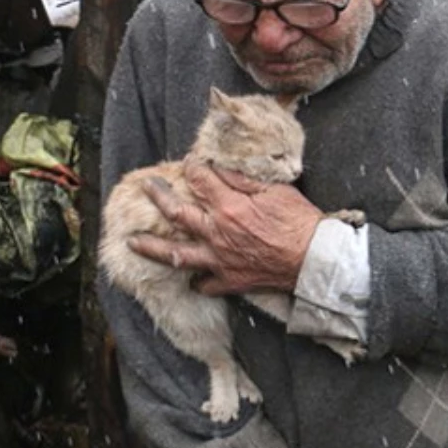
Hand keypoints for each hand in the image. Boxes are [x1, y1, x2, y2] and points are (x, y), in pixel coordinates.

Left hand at [127, 162, 322, 295]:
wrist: (314, 259)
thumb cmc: (300, 221)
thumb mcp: (276, 189)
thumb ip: (243, 179)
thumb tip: (218, 168)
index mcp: (229, 206)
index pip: (199, 179)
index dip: (192, 167)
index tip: (189, 162)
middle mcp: (217, 233)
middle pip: (176, 213)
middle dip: (158, 196)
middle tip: (146, 187)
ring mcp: (219, 259)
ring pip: (176, 255)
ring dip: (151, 247)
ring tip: (133, 242)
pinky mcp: (230, 280)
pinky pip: (204, 284)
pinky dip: (196, 281)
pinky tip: (191, 277)